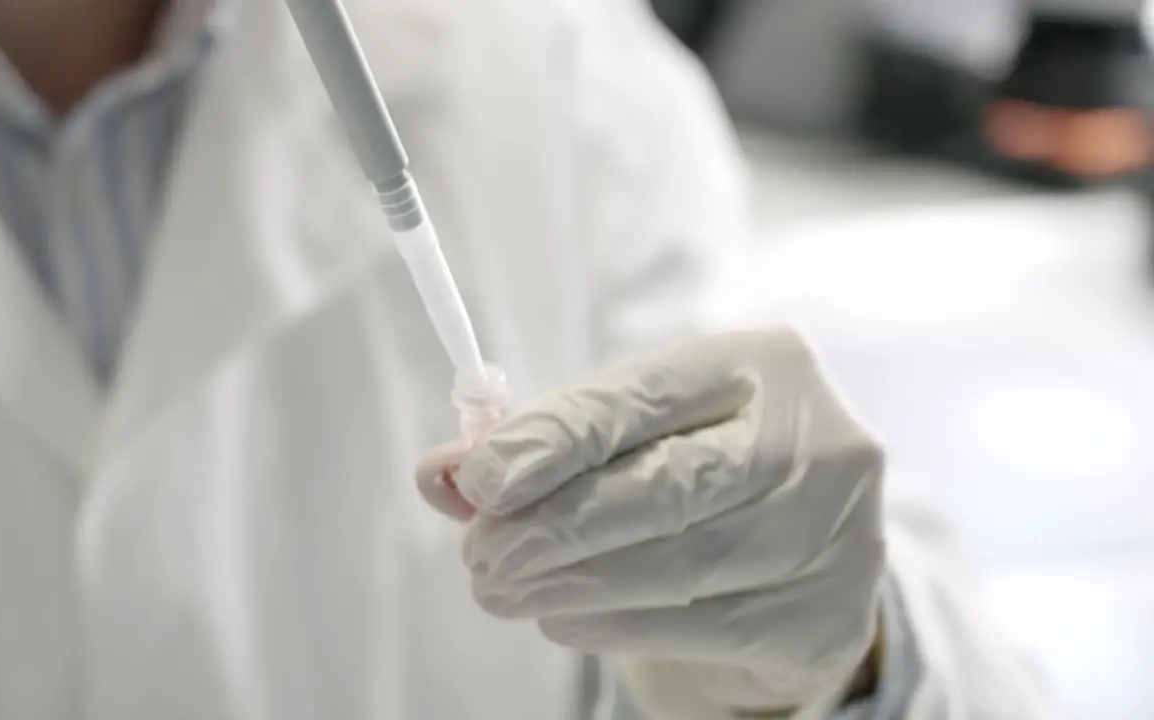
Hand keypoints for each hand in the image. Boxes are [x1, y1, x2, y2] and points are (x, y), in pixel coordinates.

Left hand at [417, 328, 885, 714]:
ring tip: (503, 589)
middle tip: (480, 552)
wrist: (805, 547)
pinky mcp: (825, 616)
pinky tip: (563, 618)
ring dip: (569, 584)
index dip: (553, 440)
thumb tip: (443, 473)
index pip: (644, 397)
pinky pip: (699, 628)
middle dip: (553, 525)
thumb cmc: (701, 466)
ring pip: (677, 565)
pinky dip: (613, 625)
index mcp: (762, 363)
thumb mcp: (634, 430)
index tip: (477, 479)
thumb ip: (547, 443)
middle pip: (666, 486)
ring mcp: (833, 532)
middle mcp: (816, 440)